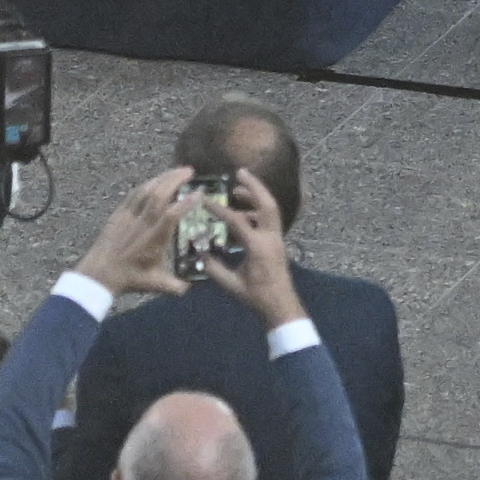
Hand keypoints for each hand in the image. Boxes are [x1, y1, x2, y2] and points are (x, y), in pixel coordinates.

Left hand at [84, 166, 196, 299]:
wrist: (99, 273)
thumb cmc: (128, 278)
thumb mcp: (154, 284)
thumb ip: (174, 286)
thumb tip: (189, 288)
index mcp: (153, 239)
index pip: (171, 216)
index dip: (185, 203)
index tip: (199, 192)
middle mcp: (142, 223)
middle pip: (159, 195)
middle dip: (174, 179)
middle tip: (189, 170)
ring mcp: (129, 216)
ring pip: (146, 190)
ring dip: (162, 177)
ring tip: (176, 170)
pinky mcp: (119, 213)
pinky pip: (134, 193)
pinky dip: (147, 183)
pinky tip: (155, 180)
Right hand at [217, 170, 305, 327]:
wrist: (281, 306)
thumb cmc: (256, 297)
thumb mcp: (231, 284)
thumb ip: (214, 268)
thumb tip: (199, 252)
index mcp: (257, 246)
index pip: (236, 220)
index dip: (219, 209)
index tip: (205, 200)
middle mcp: (270, 237)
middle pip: (266, 203)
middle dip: (254, 186)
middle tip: (239, 172)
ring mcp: (277, 239)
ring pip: (271, 209)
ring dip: (257, 196)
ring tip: (238, 190)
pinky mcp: (278, 243)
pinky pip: (270, 219)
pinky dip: (258, 210)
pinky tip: (244, 214)